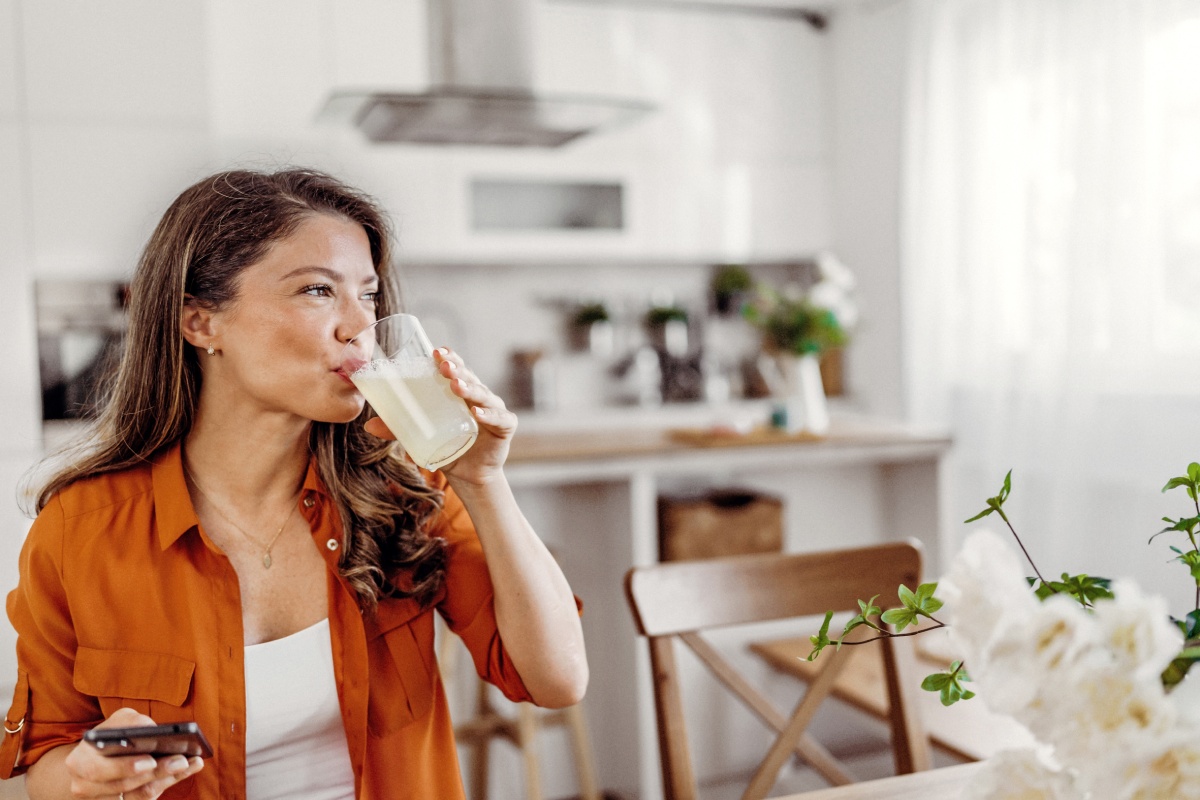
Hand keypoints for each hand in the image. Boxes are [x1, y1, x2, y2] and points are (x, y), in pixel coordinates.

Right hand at [63, 708, 203, 798]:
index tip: (150, 760)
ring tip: (190, 762)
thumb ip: (130, 722)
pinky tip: (186, 769)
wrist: (94, 761)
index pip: (99, 769)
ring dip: (167, 778)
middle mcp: (85, 786)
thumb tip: (151, 730)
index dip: (126, 767)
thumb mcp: (117, 722)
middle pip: (123, 785)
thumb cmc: (111, 736)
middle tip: (180, 761)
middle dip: (155, 772)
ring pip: (137, 795)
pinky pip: (144, 799)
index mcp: (78, 761)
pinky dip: (167, 783)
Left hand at [363, 347, 516, 484]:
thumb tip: (368, 425)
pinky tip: (476, 413)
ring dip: (470, 388)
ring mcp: (494, 410)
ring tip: (456, 385)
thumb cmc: (447, 448)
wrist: (470, 477)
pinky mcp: (505, 427)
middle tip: (443, 366)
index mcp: (461, 392)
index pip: (457, 368)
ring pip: (484, 394)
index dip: (449, 357)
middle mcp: (479, 397)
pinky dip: (489, 414)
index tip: (436, 351)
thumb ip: (398, 429)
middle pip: (470, 377)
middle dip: (457, 369)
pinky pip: (499, 418)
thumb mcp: (420, 437)